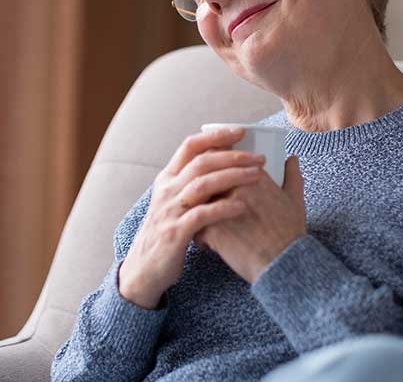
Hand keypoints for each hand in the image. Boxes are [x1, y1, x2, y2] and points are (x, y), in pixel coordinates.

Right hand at [119, 127, 265, 308]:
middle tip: (259, 157)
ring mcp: (170, 211)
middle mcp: (167, 190)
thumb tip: (220, 165)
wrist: (143, 270)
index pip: (190, 146)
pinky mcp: (176, 233)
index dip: (215, 136)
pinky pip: (203, 215)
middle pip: (201, 162)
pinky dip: (224, 208)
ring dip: (233, 177)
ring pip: (204, 184)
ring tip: (258, 176)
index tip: (240, 132)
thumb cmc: (166, 233)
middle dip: (233, 156)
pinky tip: (243, 206)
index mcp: (167, 179)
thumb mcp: (172, 203)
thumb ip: (189, 184)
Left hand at [193, 156, 305, 283]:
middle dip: (203, 193)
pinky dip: (200, 236)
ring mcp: (221, 207)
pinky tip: (211, 245)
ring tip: (208, 226)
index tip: (217, 181)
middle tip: (209, 206)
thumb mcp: (295, 200)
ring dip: (198, 213)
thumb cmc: (290, 234)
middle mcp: (234, 187)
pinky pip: (195, 227)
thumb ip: (292, 176)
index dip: (216, 170)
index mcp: (252, 175)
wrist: (284, 263)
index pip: (223, 160)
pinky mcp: (211, 229)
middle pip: (206, 180)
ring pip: (196, 203)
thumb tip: (292, 159)